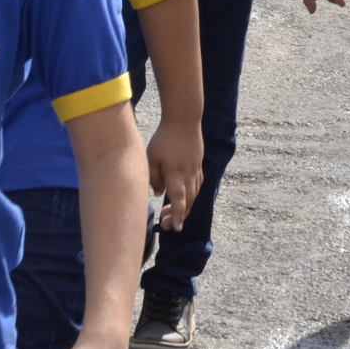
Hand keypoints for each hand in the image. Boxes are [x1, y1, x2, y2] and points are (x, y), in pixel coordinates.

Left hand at [146, 117, 204, 231]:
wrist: (185, 120)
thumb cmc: (164, 138)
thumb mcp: (151, 157)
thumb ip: (154, 177)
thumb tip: (159, 193)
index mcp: (176, 175)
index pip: (179, 201)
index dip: (178, 216)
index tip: (175, 228)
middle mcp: (189, 175)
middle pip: (188, 202)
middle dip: (179, 216)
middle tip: (167, 224)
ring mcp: (195, 170)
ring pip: (194, 195)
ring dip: (185, 207)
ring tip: (171, 212)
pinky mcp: (198, 164)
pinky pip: (197, 185)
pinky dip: (192, 195)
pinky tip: (184, 196)